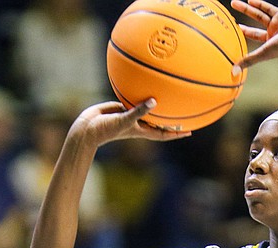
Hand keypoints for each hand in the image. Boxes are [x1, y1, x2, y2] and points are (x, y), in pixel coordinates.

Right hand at [72, 100, 191, 143]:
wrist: (87, 128)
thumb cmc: (106, 129)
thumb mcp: (124, 120)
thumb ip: (139, 111)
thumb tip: (155, 101)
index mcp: (142, 131)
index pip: (163, 134)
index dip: (176, 134)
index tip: (190, 132)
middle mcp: (138, 123)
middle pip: (158, 122)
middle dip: (171, 119)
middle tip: (185, 113)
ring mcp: (129, 115)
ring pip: (146, 109)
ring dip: (156, 105)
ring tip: (169, 97)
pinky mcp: (120, 106)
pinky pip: (133, 99)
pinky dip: (139, 94)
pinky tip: (144, 83)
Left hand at [230, 0, 277, 72]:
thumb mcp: (262, 53)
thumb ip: (248, 61)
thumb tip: (233, 72)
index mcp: (269, 44)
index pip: (253, 37)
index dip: (244, 32)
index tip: (234, 28)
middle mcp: (273, 33)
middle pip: (254, 25)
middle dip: (242, 21)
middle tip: (231, 17)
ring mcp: (277, 23)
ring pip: (259, 14)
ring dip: (247, 8)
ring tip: (234, 3)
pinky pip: (268, 8)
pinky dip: (259, 4)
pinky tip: (249, 0)